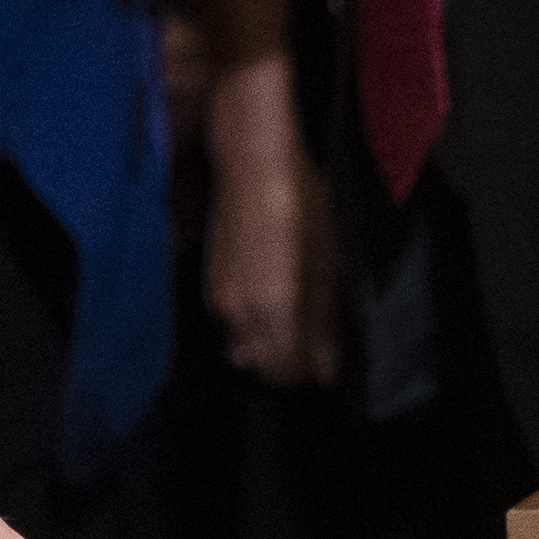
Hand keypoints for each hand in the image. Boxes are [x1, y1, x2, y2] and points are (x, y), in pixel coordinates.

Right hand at [201, 51, 337, 387]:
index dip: (311, 373)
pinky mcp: (211, 285)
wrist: (252, 163)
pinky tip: (274, 294)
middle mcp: (240, 316)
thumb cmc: (300, 207)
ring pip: (244, 349)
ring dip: (270, 346)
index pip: (288, 375)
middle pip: (263, 370)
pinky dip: (254, 326)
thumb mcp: (325, 264)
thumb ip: (322, 322)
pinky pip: (234, 326)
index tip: (327, 361)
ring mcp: (219, 301)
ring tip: (296, 317)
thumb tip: (326, 371)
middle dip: (289, 365)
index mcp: (273, 312)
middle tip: (316, 343)